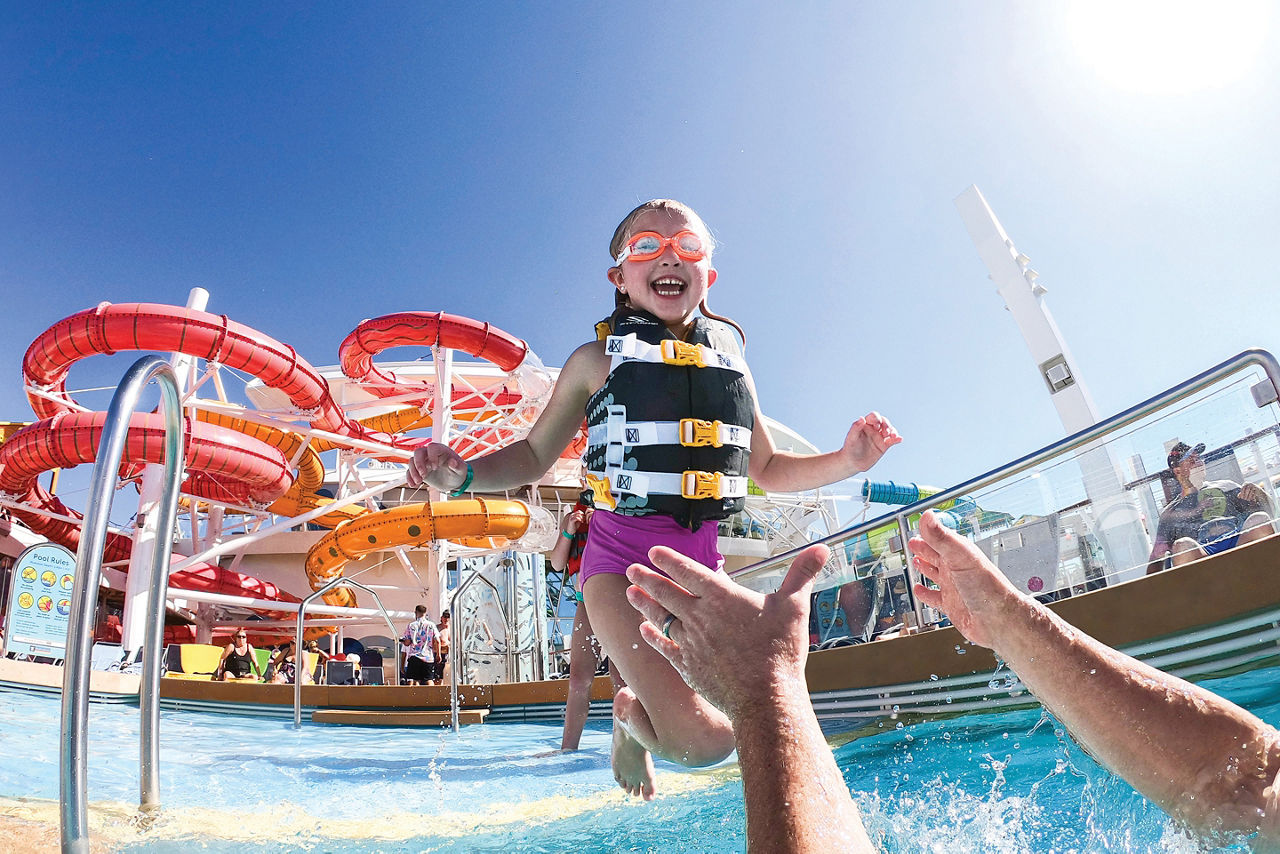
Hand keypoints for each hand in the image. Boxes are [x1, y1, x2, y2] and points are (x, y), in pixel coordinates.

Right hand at [406, 442, 467, 490]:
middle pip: (418, 452)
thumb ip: (458, 466)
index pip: (432, 447)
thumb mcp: (461, 471)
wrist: (453, 481)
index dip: (431, 456)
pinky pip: (409, 471)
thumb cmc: (458, 473)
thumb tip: (453, 462)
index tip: (435, 467)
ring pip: (412, 461)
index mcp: (441, 450)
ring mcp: (423, 462)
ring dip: (413, 472)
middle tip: (423, 476)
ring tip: (418, 482)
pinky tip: (413, 485)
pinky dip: (409, 478)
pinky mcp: (418, 470)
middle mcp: (430, 454)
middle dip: (418, 463)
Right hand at [562, 508, 586, 535]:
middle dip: (582, 516)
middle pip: (579, 512)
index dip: (582, 514)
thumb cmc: (574, 526)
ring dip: (582, 518)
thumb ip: (581, 517)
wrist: (570, 531)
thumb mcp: (578, 521)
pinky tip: (580, 522)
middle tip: (583, 520)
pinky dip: (580, 519)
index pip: (579, 511)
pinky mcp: (571, 520)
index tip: (584, 518)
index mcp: (573, 514)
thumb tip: (585, 516)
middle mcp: (572, 515)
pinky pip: (576, 518)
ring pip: (578, 514)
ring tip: (582, 521)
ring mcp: (571, 517)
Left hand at [625, 543, 828, 720]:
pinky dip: (652, 637)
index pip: (689, 572)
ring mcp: (691, 643)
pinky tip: (644, 630)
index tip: (654, 552)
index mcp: (722, 598)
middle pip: (666, 593)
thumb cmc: (780, 651)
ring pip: (660, 618)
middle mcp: (700, 617)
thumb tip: (823, 548)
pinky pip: (664, 648)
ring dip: (644, 605)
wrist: (764, 698)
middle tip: (631, 569)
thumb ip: (802, 575)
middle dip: (647, 579)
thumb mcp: (794, 607)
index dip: (670, 560)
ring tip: (630, 593)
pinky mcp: (688, 667)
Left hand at [840, 411, 901, 472]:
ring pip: (890, 430)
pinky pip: (892, 441)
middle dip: (887, 425)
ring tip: (893, 436)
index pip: (874, 416)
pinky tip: (900, 439)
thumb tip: (862, 418)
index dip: (877, 419)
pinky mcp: (884, 446)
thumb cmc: (849, 448)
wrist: (852, 463)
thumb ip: (855, 427)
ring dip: (893, 431)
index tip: (876, 426)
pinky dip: (897, 439)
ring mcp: (879, 437)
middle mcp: (874, 429)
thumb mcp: (851, 438)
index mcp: (865, 424)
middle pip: (884, 422)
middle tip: (885, 433)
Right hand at [907, 510, 1021, 648]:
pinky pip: (934, 597)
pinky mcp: (951, 605)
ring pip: (935, 574)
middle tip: (913, 543)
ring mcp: (954, 587)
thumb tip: (927, 516)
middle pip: (936, 555)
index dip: (928, 532)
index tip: (918, 526)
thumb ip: (941, 537)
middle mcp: (956, 569)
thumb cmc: (988, 587)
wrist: (999, 620)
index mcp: (959, 554)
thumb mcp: (960, 556)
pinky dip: (924, 594)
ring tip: (916, 561)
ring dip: (924, 568)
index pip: (940, 538)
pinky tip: (919, 591)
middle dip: (924, 548)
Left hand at [1239, 482, 1266, 506]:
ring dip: (1249, 496)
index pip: (1243, 488)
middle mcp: (1250, 483)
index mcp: (1246, 483)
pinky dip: (1252, 497)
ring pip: (1251, 492)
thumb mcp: (1245, 492)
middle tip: (1244, 499)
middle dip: (1245, 495)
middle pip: (1247, 490)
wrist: (1259, 491)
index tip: (1241, 498)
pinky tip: (1251, 499)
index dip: (1241, 493)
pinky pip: (1255, 493)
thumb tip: (1238, 496)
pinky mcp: (1258, 489)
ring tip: (1247, 500)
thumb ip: (1241, 494)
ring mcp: (1255, 486)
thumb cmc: (1250, 491)